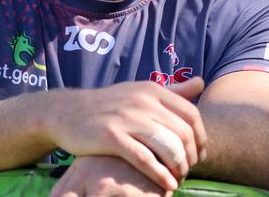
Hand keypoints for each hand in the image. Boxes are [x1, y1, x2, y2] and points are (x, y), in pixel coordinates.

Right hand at [44, 78, 206, 191]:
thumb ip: (172, 90)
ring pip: (167, 146)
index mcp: (153, 90)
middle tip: (188, 170)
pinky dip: (159, 175)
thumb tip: (201, 83)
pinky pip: (145, 159)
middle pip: (183, 133)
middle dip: (190, 157)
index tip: (199, 155)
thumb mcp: (140, 91)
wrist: (67, 111)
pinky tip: (165, 184)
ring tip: (177, 178)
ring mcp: (127, 119)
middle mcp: (143, 102)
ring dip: (178, 167)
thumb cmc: (109, 105)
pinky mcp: (112, 137)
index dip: (201, 138)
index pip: (191, 114)